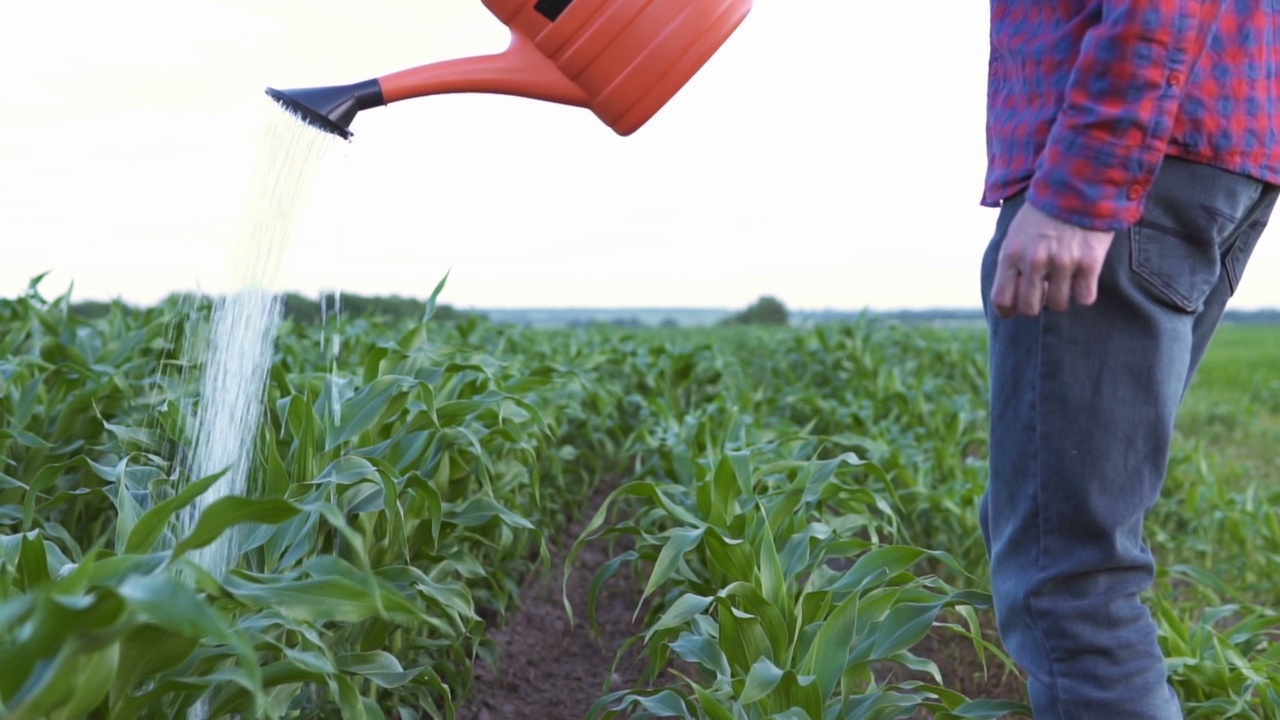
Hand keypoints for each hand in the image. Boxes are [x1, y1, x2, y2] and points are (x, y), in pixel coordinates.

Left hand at [991, 203, 1115, 317]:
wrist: (1079, 186)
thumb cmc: (1043, 214)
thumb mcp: (1015, 234)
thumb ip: (1011, 263)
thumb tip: (1010, 298)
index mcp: (1012, 253)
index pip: (1001, 299)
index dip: (1008, 310)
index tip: (1015, 309)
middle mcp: (1034, 260)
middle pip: (1030, 308)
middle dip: (1036, 304)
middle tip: (1044, 291)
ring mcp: (1063, 262)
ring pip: (1058, 305)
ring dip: (1061, 297)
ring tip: (1064, 280)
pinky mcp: (1089, 262)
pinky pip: (1084, 297)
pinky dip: (1083, 293)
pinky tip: (1082, 278)